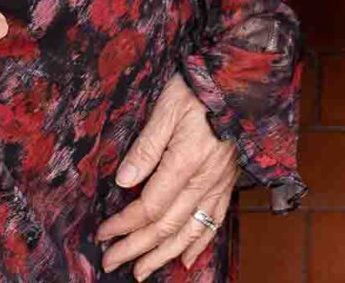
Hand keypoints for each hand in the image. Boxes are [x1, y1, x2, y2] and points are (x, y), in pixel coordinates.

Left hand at [98, 76, 238, 278]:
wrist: (240, 80)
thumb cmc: (199, 88)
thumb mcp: (166, 107)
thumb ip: (146, 147)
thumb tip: (123, 180)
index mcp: (185, 163)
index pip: (149, 206)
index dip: (124, 224)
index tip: (104, 234)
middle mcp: (204, 181)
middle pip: (167, 226)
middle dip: (137, 248)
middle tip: (112, 261)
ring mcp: (219, 184)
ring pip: (190, 232)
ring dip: (163, 255)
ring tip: (142, 272)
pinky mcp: (228, 182)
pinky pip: (215, 221)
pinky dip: (199, 244)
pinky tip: (186, 259)